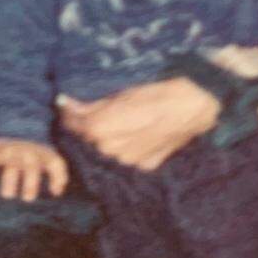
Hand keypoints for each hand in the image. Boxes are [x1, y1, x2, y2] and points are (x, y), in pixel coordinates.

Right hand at [0, 136, 67, 200]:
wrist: (26, 125)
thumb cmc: (40, 149)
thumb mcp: (54, 159)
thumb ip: (59, 175)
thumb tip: (57, 192)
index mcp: (32, 157)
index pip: (31, 172)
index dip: (30, 185)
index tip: (27, 198)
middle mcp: (17, 154)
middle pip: (11, 169)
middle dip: (9, 182)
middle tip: (7, 195)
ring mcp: (3, 150)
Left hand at [59, 76, 219, 169]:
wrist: (192, 105)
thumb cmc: (155, 92)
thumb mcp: (119, 92)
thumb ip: (92, 103)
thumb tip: (66, 102)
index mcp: (100, 130)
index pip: (71, 123)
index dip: (69, 111)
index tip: (68, 102)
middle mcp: (110, 150)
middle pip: (88, 137)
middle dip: (88, 124)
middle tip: (95, 108)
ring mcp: (128, 162)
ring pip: (107, 148)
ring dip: (106, 136)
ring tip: (119, 119)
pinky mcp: (145, 166)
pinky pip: (126, 155)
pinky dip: (126, 145)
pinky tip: (136, 131)